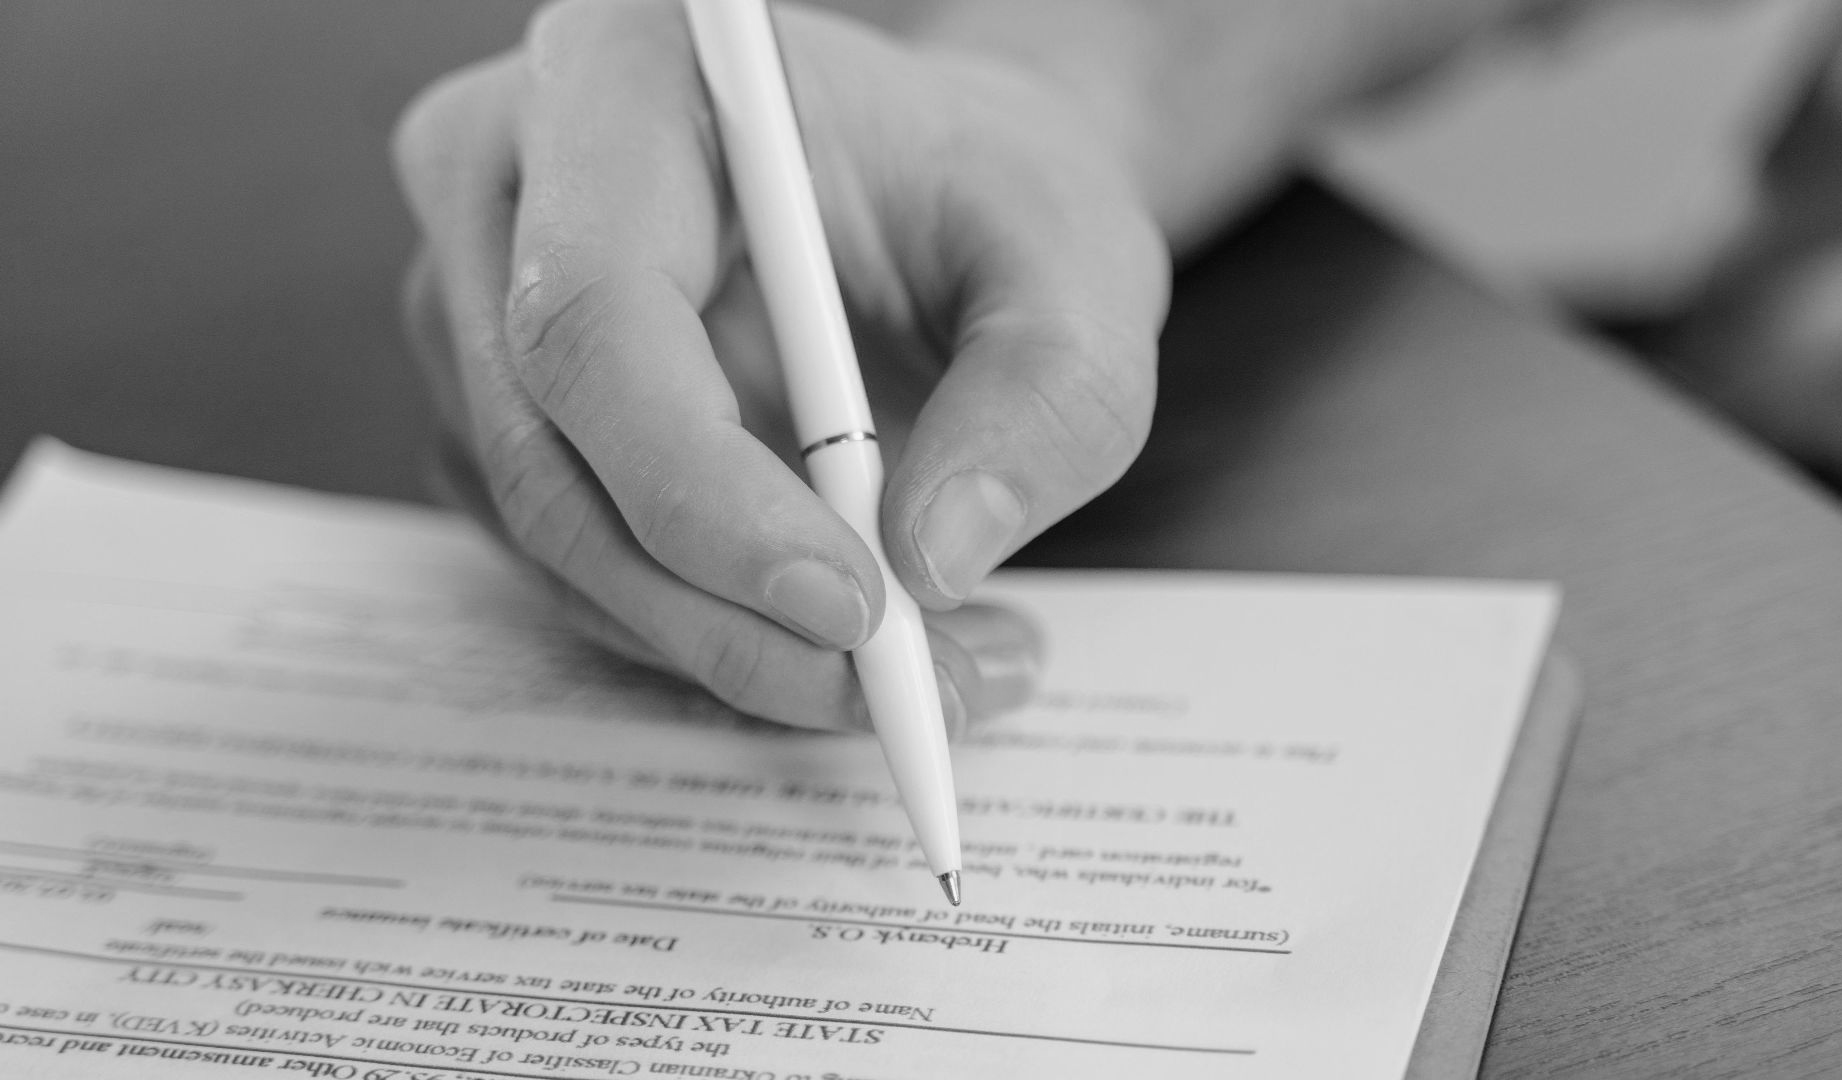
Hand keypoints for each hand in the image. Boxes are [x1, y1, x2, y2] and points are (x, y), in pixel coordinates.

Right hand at [391, 0, 1168, 733]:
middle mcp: (503, 185)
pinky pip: (578, 562)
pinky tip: (856, 637)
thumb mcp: (1077, 259)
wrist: (933, 190)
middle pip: (551, 460)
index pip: (597, 321)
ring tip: (941, 667)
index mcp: (618, 83)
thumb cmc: (987, 189)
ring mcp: (478, 306)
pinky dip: (712, 632)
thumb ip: (1045, 394)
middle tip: (911, 691)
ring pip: (560, 541)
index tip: (858, 608)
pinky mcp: (504, 408)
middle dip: (730, 617)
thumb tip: (936, 562)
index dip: (708, 494)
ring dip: (739, 646)